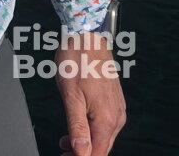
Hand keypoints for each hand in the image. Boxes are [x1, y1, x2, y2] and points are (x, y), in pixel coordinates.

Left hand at [56, 35, 126, 154]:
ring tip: (65, 139)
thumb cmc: (76, 60)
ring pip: (103, 136)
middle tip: (61, 149)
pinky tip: (79, 124)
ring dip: (86, 142)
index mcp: (107, 119)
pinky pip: (105, 123)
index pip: (97, 153)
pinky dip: (92, 129)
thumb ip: (77, 127)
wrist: (86, 35)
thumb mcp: (71, 96)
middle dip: (82, 152)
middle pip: (102, 147)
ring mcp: (117, 108)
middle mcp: (117, 117)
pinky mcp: (114, 100)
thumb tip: (82, 153)